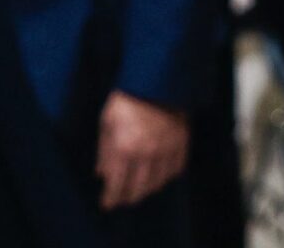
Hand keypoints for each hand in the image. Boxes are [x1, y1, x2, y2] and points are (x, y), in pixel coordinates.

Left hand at [96, 91, 187, 209]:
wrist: (155, 79)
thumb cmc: (125, 100)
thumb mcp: (107, 123)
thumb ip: (104, 151)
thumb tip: (101, 175)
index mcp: (125, 148)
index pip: (117, 185)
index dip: (111, 199)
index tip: (107, 205)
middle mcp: (147, 153)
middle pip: (138, 189)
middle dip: (128, 197)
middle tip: (123, 198)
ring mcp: (167, 149)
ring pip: (158, 183)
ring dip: (147, 189)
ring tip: (140, 188)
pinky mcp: (181, 142)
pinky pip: (176, 169)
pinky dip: (167, 176)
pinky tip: (159, 174)